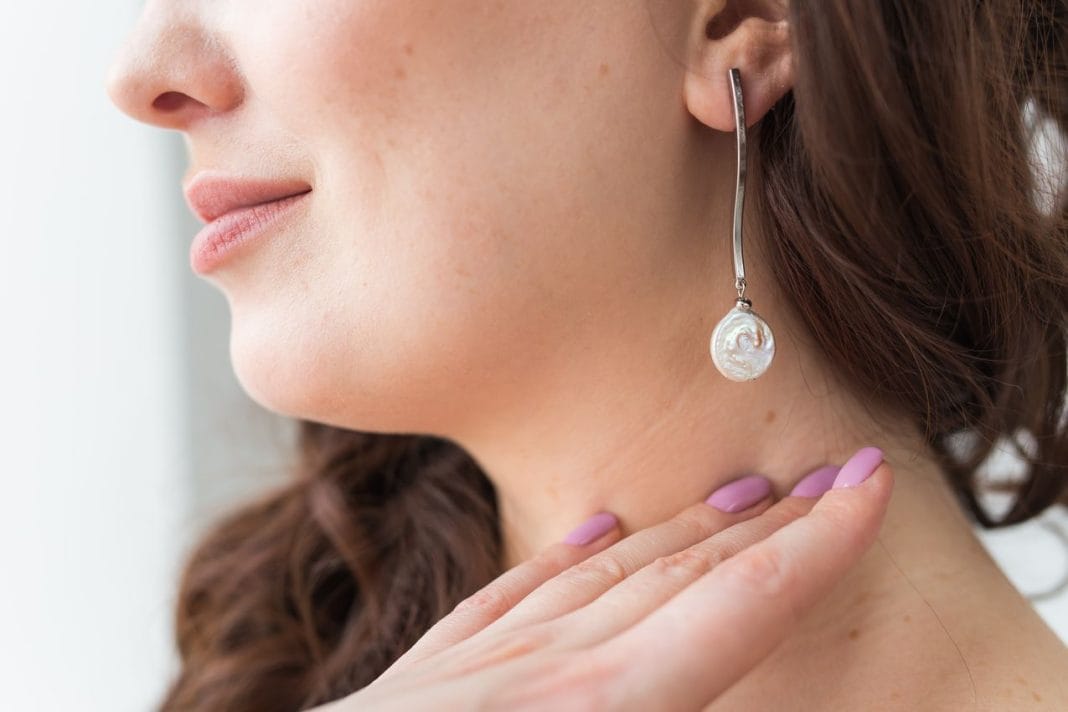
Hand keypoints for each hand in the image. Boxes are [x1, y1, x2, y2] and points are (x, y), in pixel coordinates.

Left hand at [321, 447, 892, 711]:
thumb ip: (683, 704)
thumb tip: (734, 695)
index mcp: (602, 709)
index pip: (740, 604)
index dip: (818, 543)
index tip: (869, 484)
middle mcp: (545, 668)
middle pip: (681, 575)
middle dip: (766, 526)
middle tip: (826, 481)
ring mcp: (479, 663)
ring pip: (604, 573)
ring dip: (682, 532)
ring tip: (738, 495)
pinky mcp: (425, 674)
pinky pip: (511, 593)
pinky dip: (565, 557)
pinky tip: (590, 526)